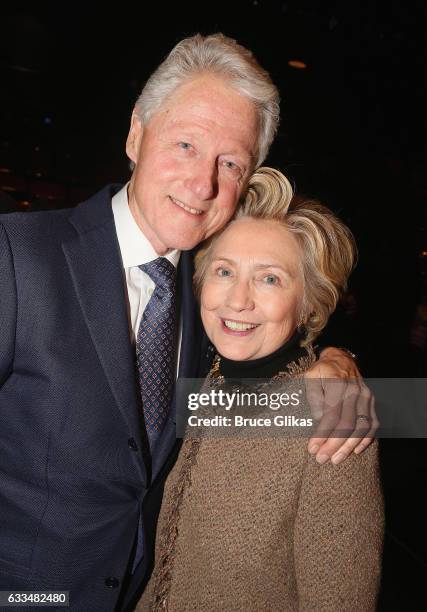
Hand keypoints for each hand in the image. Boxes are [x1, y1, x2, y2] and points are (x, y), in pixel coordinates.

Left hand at [305, 347, 378, 464]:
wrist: (342, 358)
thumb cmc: (322, 370)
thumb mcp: (310, 377)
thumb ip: (313, 398)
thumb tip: (319, 420)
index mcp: (338, 384)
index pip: (331, 416)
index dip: (322, 435)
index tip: (312, 449)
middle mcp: (355, 391)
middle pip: (347, 424)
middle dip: (334, 445)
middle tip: (322, 459)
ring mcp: (366, 396)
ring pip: (362, 427)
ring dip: (349, 446)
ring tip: (336, 459)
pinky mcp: (371, 401)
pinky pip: (373, 424)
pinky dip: (366, 439)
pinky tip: (355, 451)